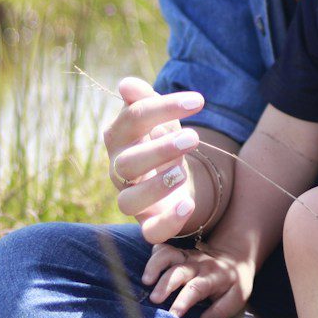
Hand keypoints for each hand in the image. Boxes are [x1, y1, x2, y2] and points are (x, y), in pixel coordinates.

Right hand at [101, 77, 206, 243]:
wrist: (170, 178)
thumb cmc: (159, 140)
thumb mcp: (157, 118)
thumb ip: (143, 99)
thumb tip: (126, 85)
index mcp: (119, 138)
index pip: (133, 118)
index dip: (163, 107)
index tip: (199, 100)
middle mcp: (119, 170)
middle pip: (126, 163)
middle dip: (159, 150)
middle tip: (193, 139)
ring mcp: (131, 198)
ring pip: (128, 202)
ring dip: (157, 186)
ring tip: (183, 171)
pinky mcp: (149, 222)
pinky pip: (150, 232)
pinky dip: (169, 222)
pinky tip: (188, 204)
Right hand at [143, 241, 254, 317]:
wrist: (234, 255)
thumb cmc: (233, 282)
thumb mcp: (237, 297)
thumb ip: (221, 312)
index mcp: (213, 276)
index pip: (197, 288)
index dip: (184, 301)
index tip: (173, 314)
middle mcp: (198, 265)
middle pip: (179, 270)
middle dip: (165, 284)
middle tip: (154, 299)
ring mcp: (187, 256)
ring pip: (168, 255)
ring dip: (155, 266)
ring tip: (146, 281)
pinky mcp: (178, 252)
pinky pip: (163, 249)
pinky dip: (154, 256)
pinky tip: (148, 270)